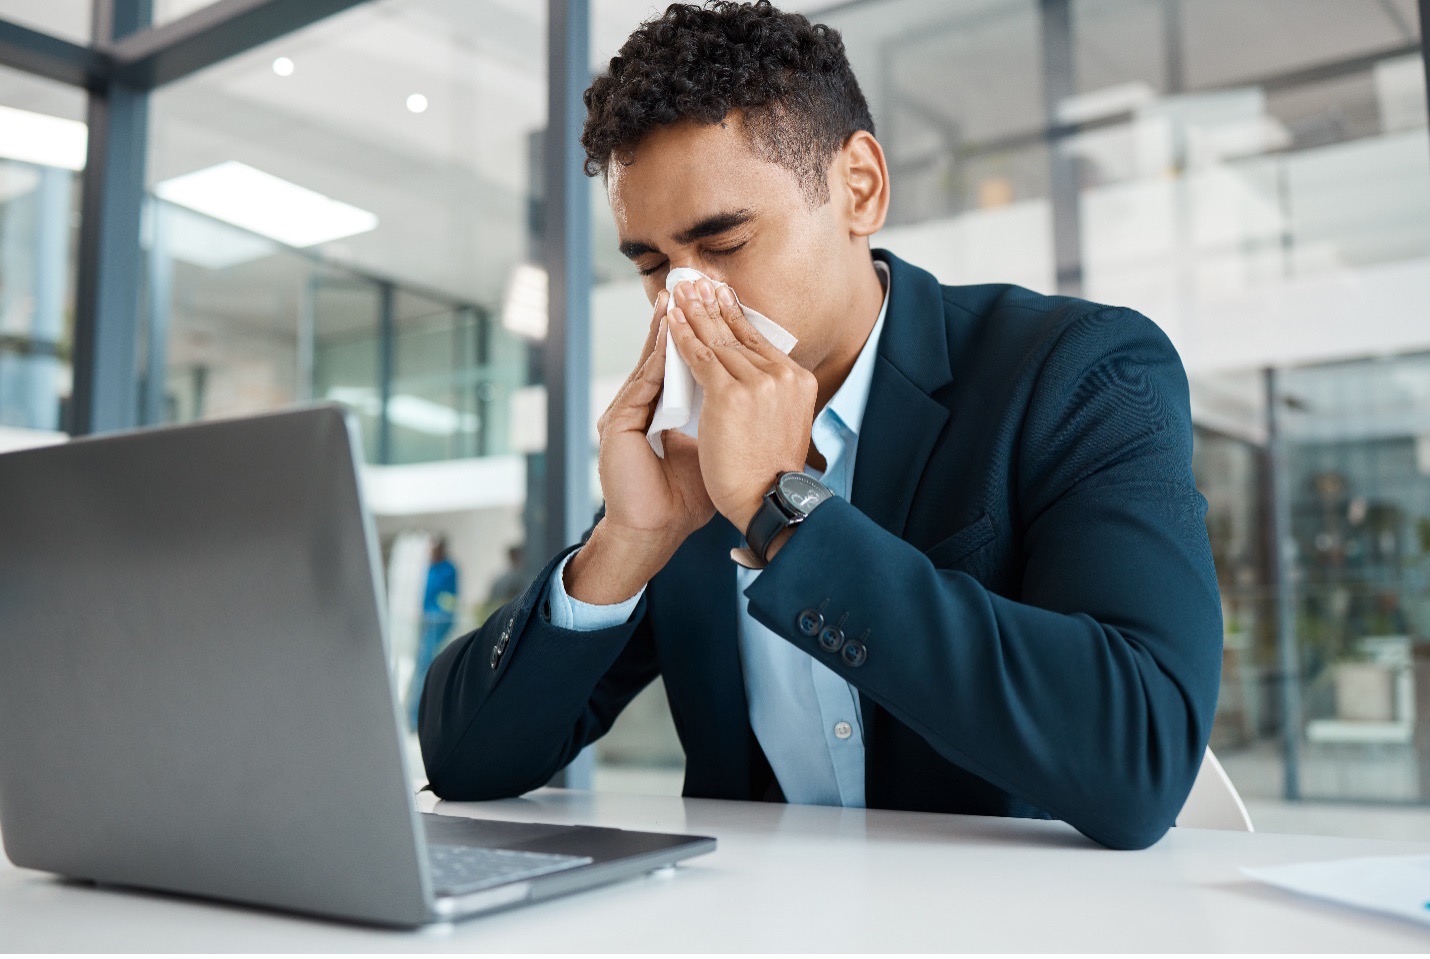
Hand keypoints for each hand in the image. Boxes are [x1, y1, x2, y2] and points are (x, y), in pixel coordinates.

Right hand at [590, 289, 715, 547]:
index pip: (684, 364)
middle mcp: (643, 406)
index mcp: (662, 410)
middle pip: (665, 354)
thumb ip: (723, 421)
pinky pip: (643, 382)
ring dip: (665, 328)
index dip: (699, 335)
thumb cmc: (686, 496)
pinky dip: (657, 356)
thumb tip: (755, 400)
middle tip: (693, 285)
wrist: (655, 529)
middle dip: (682, 320)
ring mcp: (628, 412)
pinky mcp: (618, 423)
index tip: (715, 306)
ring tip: (677, 297)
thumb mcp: (711, 448)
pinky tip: (669, 333)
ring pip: (652, 361)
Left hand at [668, 278, 818, 534]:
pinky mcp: (730, 393)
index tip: (720, 295)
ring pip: (717, 340)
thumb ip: (770, 400)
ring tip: (679, 290)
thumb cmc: (769, 476)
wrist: (766, 502)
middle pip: (738, 334)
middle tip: (694, 279)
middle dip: (712, 305)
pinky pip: (699, 357)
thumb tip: (754, 386)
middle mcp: (782, 376)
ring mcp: (758, 382)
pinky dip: (681, 337)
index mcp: (797, 382)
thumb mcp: (780, 426)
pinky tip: (670, 319)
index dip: (735, 317)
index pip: (758, 342)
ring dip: (694, 312)